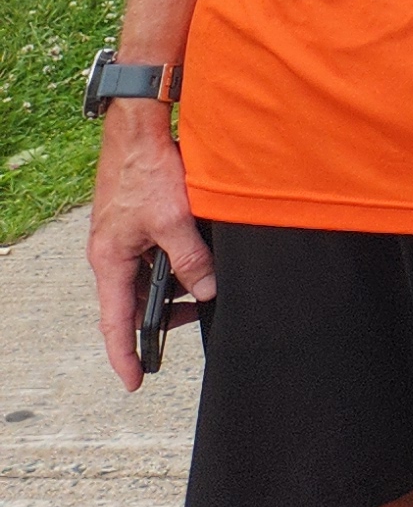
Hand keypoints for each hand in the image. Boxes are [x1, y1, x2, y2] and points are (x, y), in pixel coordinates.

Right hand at [87, 108, 212, 392]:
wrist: (140, 126)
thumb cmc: (147, 170)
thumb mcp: (173, 220)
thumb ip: (191, 260)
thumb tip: (208, 291)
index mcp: (110, 260)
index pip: (115, 322)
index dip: (124, 355)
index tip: (135, 381)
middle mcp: (112, 252)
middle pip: (135, 300)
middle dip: (161, 315)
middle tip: (195, 317)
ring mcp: (125, 236)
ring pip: (149, 275)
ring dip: (174, 284)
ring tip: (205, 285)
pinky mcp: (139, 220)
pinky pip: (156, 252)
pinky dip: (176, 260)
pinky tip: (202, 254)